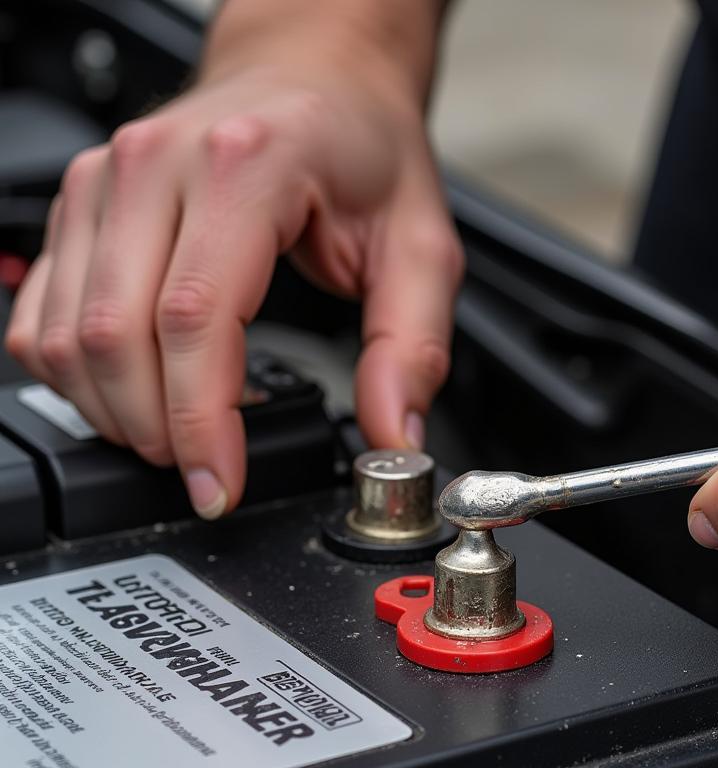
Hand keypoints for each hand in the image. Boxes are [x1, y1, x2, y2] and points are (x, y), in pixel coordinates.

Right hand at [4, 41, 460, 517]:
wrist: (312, 76)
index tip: (222, 486)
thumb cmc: (361, 149)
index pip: (194, 319)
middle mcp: (154, 166)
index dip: (201, 423)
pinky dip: (76, 376)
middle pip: (115, 336)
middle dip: (158, 431)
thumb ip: (412, 347)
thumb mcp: (421, 246)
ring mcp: (104, 182)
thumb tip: (394, 434)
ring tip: (177, 439)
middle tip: (207, 472)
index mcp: (245, 169)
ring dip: (113, 412)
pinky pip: (40, 313)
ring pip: (66, 333)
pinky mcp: (79, 205)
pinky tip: (133, 393)